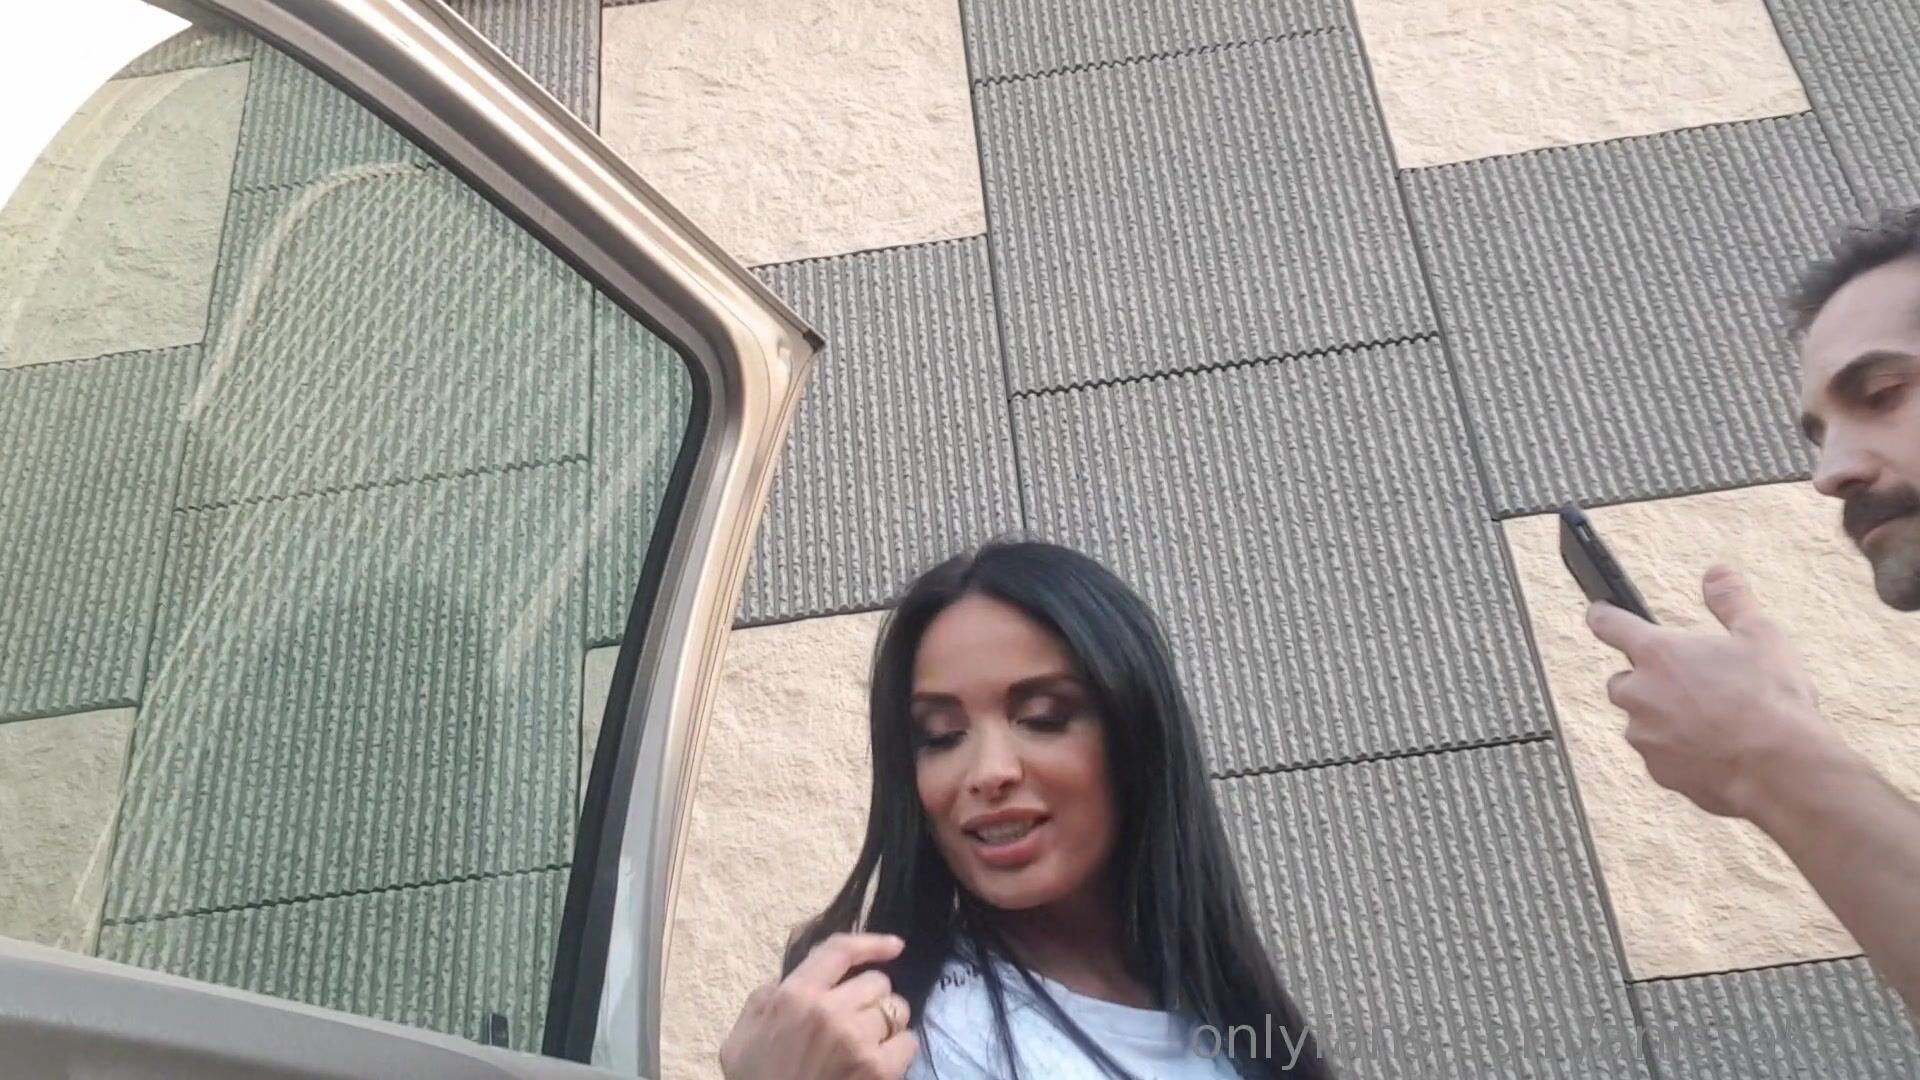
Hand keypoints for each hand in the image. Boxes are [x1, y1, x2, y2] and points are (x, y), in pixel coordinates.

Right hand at [719, 933, 917, 1079]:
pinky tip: (878, 1062)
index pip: (840, 951)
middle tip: (857, 1018)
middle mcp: (830, 1011)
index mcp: (795, 996)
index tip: (894, 946)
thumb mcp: (742, 1036)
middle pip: (877, 982)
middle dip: (870, 998)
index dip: (872, 943)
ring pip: (896, 1010)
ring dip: (886, 1023)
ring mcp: (857, 1041)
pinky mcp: (878, 1071)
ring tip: (869, 1041)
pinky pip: (907, 1043)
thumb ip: (766, 999)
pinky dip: (898, 1050)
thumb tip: (790, 981)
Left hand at [1585, 564, 1841, 817]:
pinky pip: (1660, 756)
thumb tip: (1716, 572)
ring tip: (1713, 719)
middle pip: (1624, 680)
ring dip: (1664, 718)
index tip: (1600, 612)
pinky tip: (1716, 750)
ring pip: (1642, 721)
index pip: (1609, 624)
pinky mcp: (1657, 771)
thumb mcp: (1760, 635)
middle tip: (1691, 682)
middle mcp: (1639, 693)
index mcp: (1657, 653)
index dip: (1604, 615)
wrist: (1781, 770)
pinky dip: (1679, 751)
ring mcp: (1644, 735)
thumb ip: (1731, 600)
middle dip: (1648, 680)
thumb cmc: (1770, 699)